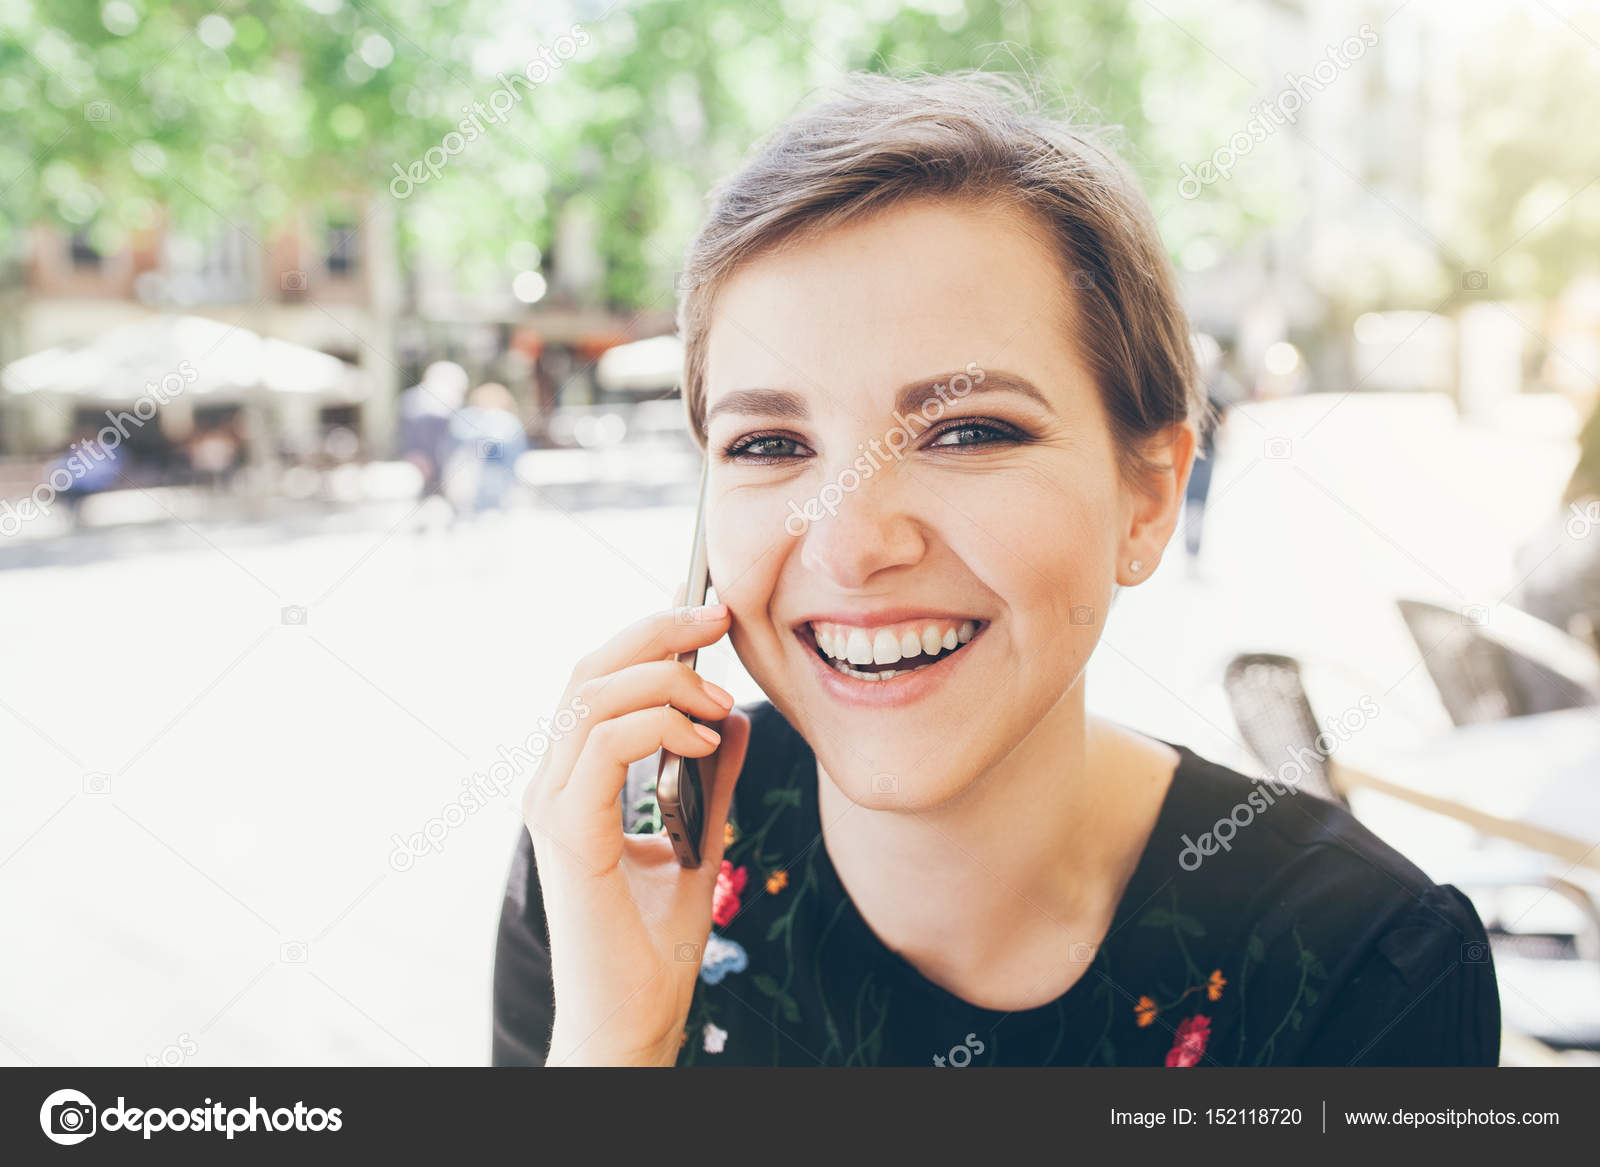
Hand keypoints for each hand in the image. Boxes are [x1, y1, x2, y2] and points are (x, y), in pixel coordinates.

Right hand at [521, 602, 749, 1065]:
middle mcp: (552, 786)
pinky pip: (602, 747)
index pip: (598, 681)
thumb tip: (735, 719)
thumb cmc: (653, 946)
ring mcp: (552, 808)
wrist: (632, 1021)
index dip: (650, 635)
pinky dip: (657, 726)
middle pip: (588, 670)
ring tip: (719, 702)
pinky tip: (703, 740)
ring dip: (665, 680)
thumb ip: (712, 782)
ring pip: (591, 697)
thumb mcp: (698, 842)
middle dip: (656, 631)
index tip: (712, 616)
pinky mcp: (568, 835)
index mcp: (575, 783)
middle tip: (719, 619)